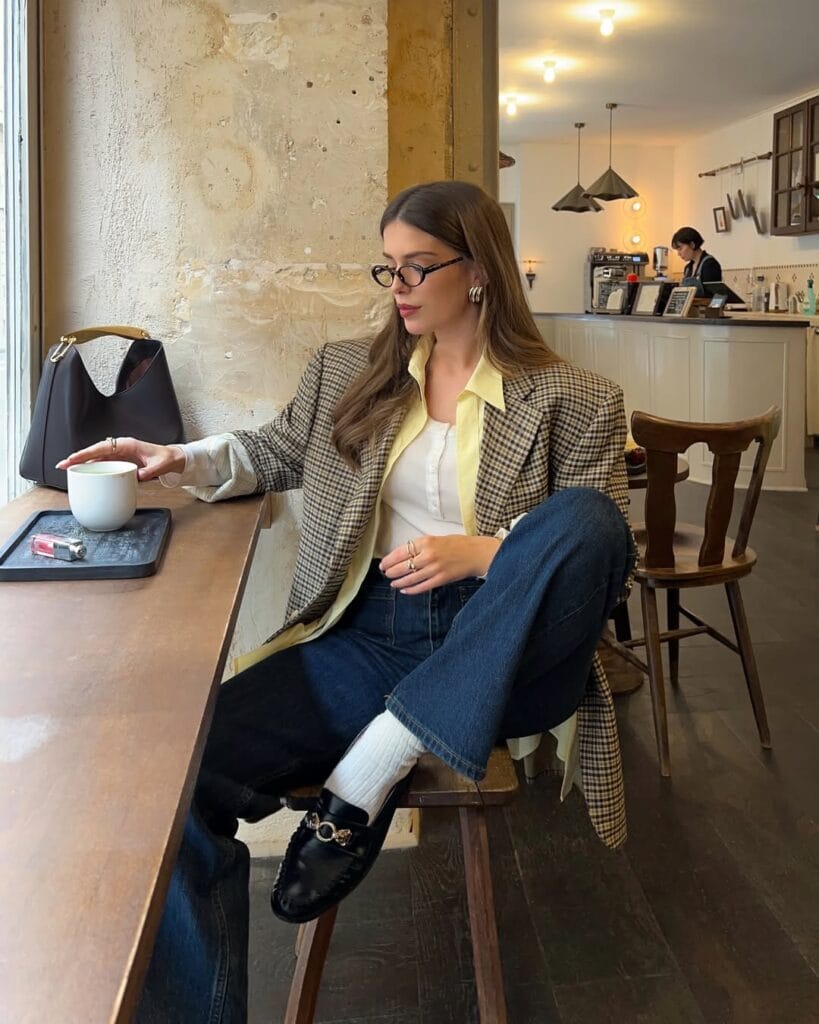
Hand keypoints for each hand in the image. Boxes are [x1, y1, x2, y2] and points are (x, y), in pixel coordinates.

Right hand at [56, 437, 185, 481]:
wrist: (172, 459)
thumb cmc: (165, 459)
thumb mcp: (158, 466)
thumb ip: (149, 472)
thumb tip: (136, 477)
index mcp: (127, 445)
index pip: (102, 447)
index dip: (86, 453)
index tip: (74, 458)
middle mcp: (120, 447)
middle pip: (94, 452)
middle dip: (78, 457)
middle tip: (62, 465)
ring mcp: (119, 454)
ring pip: (96, 457)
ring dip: (82, 462)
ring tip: (67, 469)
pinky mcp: (120, 460)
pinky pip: (102, 462)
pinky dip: (92, 466)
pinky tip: (83, 472)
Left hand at [379, 534, 500, 594]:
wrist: (476, 553)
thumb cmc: (457, 545)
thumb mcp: (436, 539)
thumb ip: (420, 547)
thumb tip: (403, 555)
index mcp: (426, 542)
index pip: (401, 552)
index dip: (389, 560)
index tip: (383, 564)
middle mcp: (429, 555)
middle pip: (403, 566)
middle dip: (392, 572)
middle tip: (386, 574)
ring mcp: (435, 568)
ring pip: (411, 578)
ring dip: (399, 582)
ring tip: (393, 583)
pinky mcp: (441, 579)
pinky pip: (422, 586)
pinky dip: (412, 589)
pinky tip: (405, 590)